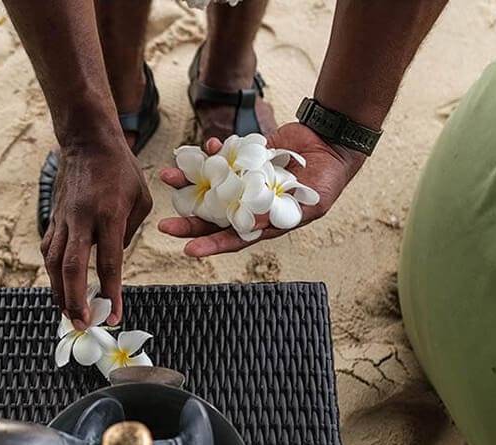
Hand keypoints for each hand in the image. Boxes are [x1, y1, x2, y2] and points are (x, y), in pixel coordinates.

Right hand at [42, 140, 151, 328]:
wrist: (87, 142)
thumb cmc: (121, 170)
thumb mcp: (141, 200)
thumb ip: (129, 234)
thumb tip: (114, 260)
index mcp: (109, 214)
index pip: (108, 263)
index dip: (110, 293)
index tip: (113, 315)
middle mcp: (82, 219)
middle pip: (71, 267)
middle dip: (75, 300)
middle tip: (82, 323)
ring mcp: (63, 219)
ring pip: (53, 263)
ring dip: (59, 292)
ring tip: (68, 314)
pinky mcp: (54, 218)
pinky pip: (49, 251)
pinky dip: (53, 274)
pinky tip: (58, 288)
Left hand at [157, 123, 366, 256]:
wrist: (331, 144)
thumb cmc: (327, 182)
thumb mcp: (308, 204)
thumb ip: (280, 214)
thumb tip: (250, 224)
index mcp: (261, 222)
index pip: (231, 238)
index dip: (210, 245)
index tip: (188, 249)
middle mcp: (247, 204)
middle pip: (211, 215)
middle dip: (187, 219)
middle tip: (164, 224)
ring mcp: (243, 180)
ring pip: (209, 184)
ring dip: (188, 181)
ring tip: (168, 176)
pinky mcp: (243, 158)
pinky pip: (221, 156)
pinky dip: (211, 151)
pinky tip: (204, 146)